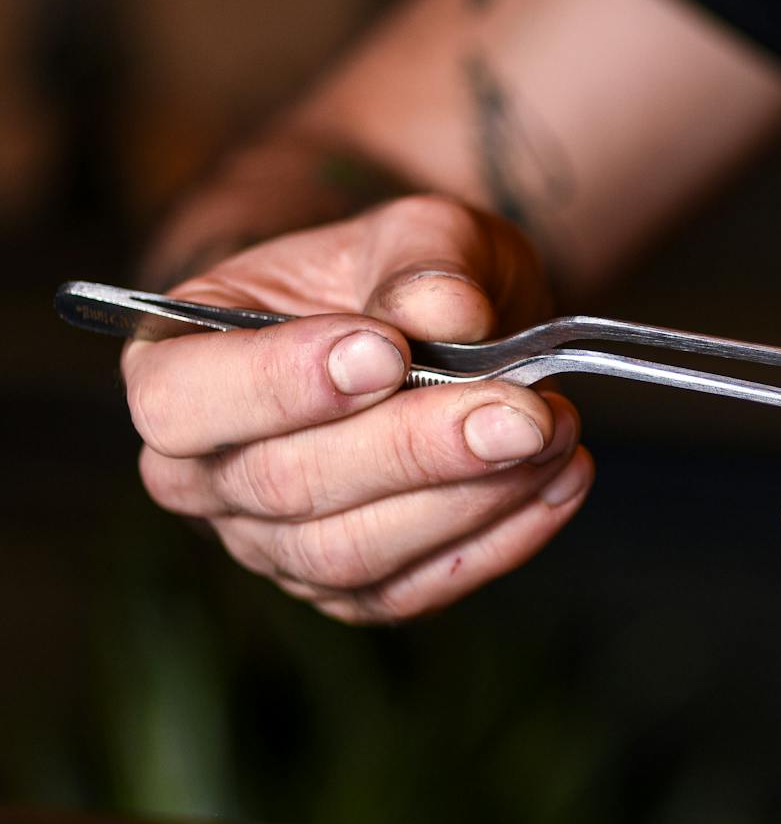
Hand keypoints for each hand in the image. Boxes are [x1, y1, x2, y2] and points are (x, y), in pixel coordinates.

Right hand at [126, 195, 592, 622]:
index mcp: (175, 362)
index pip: (183, 401)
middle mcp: (202, 473)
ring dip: (468, 499)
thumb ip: (424, 262)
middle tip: (520, 410)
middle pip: (285, 487)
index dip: (280, 385)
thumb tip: (447, 315)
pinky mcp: (351, 588)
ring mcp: (271, 544)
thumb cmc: (400, 275)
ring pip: (351, 554)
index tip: (387, 351)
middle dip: (415, 449)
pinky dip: (501, 539)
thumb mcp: (417, 233)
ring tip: (553, 432)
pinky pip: (415, 590)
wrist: (442, 330)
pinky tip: (562, 478)